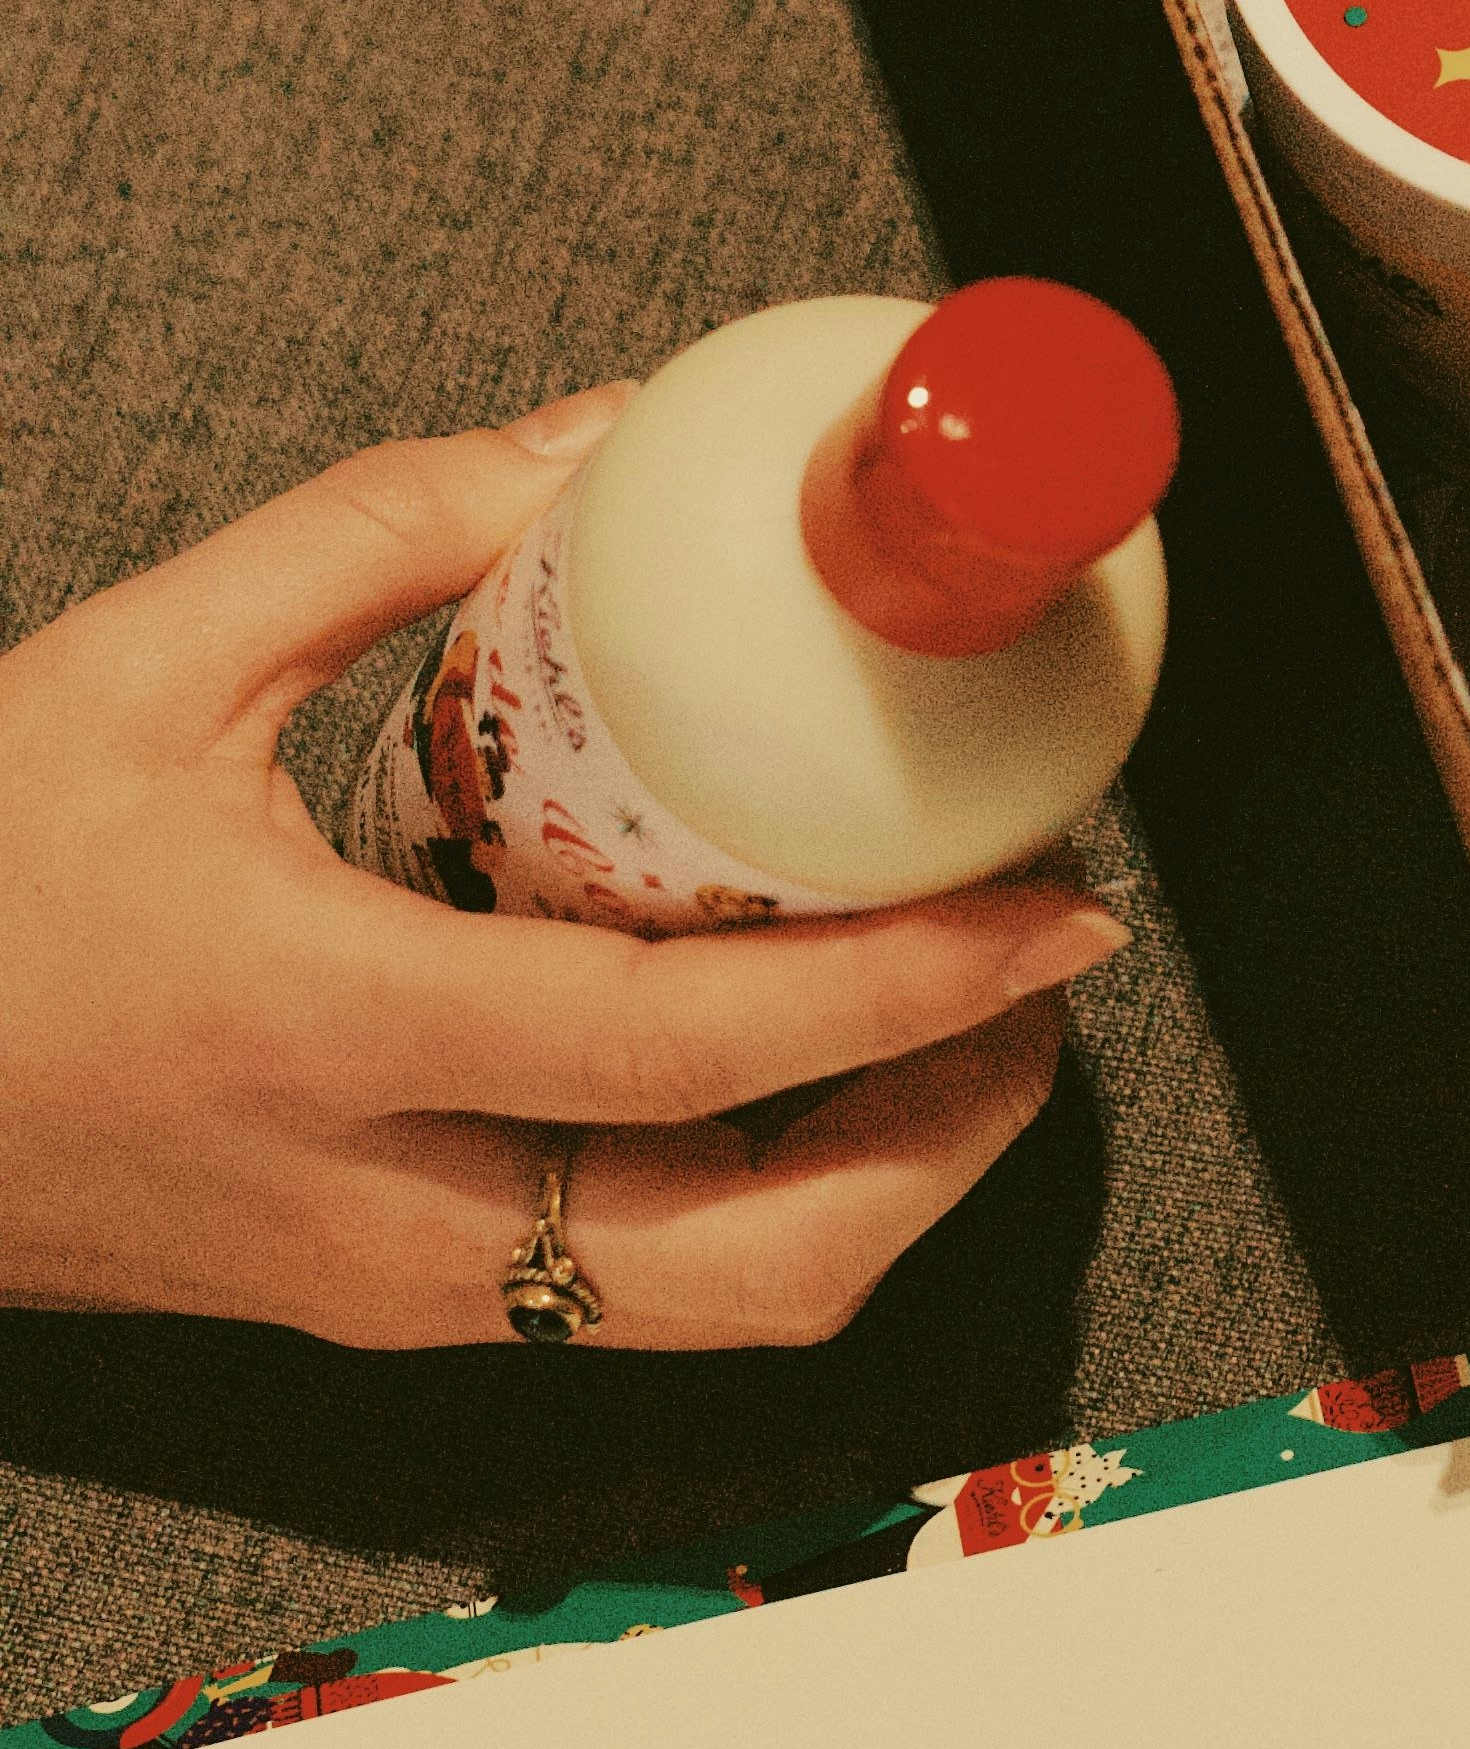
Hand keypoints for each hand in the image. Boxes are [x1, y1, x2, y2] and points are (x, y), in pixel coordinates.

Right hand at [0, 401, 1123, 1348]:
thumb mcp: (139, 664)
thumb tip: (604, 436)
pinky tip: (793, 1060)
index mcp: (329, 1029)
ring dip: (884, 1177)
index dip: (908, 987)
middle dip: (954, 1127)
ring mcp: (384, 1292)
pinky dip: (768, 1196)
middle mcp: (381, 1210)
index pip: (691, 1050)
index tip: (1051, 901)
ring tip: (958, 1015)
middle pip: (765, 1259)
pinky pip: (630, 1287)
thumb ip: (382, 534)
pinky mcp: (375, 1311)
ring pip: (720, 1307)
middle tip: (1039, 967)